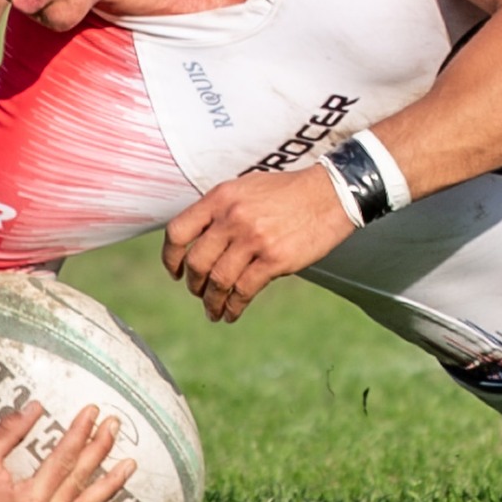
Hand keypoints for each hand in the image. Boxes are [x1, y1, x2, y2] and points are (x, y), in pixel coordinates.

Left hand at [162, 167, 356, 321]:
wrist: (330, 193)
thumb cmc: (288, 192)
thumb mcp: (247, 187)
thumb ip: (221, 209)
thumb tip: (199, 238)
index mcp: (221, 197)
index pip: (178, 231)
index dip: (170, 257)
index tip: (176, 273)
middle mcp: (232, 217)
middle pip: (196, 262)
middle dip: (194, 285)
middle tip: (199, 294)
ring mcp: (253, 239)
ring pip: (218, 281)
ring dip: (211, 302)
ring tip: (214, 311)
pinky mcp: (274, 259)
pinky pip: (243, 290)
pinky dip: (234, 307)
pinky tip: (232, 313)